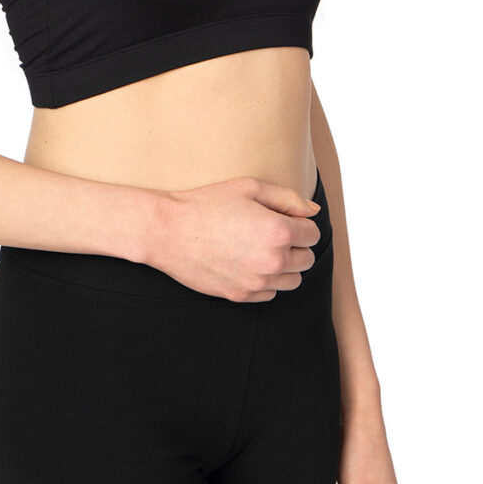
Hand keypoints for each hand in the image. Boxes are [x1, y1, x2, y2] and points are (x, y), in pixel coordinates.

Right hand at [147, 176, 322, 300]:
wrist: (169, 230)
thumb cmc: (207, 203)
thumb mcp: (249, 187)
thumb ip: (288, 198)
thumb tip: (313, 212)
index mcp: (279, 232)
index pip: (312, 234)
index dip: (300, 224)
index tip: (283, 219)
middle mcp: (273, 261)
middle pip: (306, 260)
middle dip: (296, 245)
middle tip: (271, 233)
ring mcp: (257, 282)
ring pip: (292, 281)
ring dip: (284, 266)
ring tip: (261, 249)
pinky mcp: (241, 296)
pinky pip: (270, 293)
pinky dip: (265, 281)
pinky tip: (247, 263)